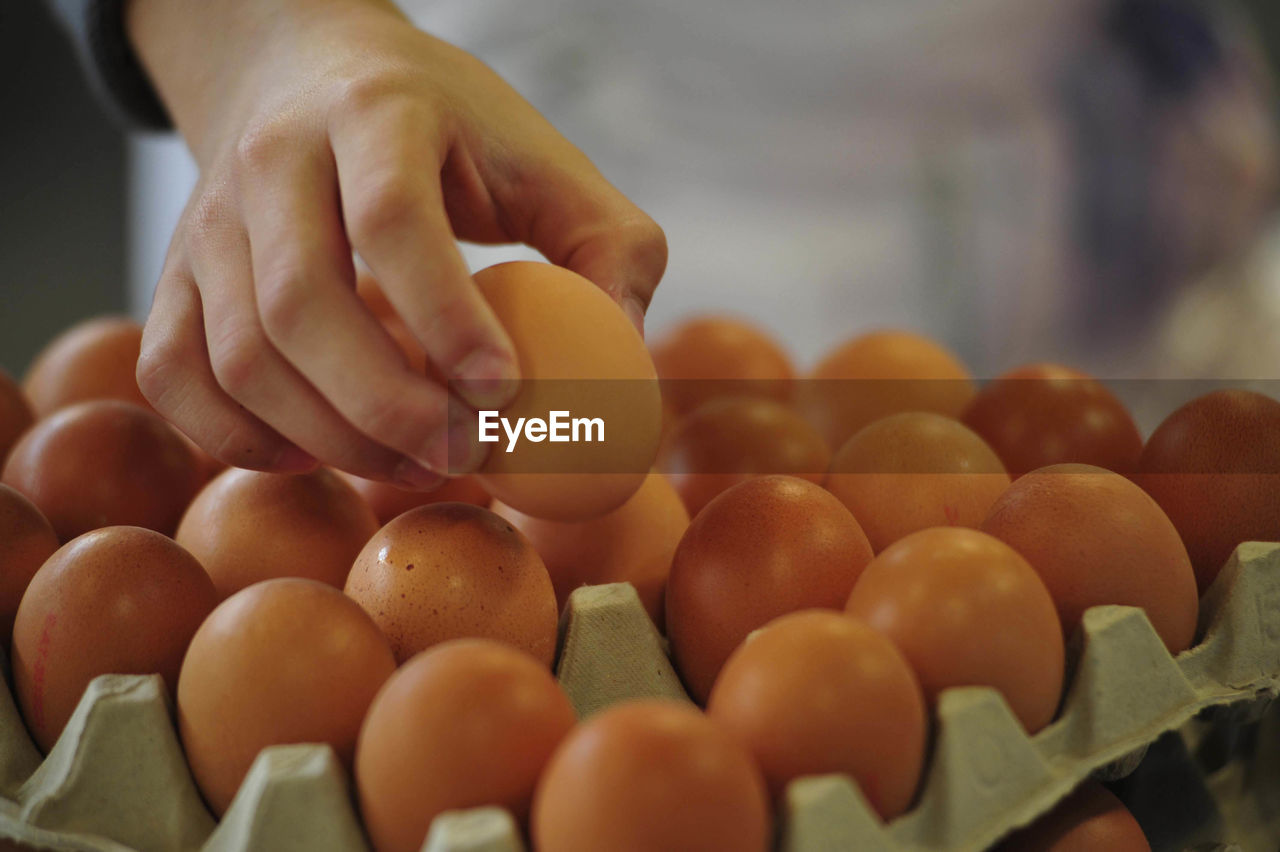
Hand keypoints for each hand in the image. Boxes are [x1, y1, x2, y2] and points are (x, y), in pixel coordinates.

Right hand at [127, 0, 665, 486]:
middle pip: (300, 303)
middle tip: (465, 453)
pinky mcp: (175, 272)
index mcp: (375, 113)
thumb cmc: (448, 131)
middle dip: (387, 406)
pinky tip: (316, 452)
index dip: (446, 318)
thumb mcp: (545, 160)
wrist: (307, 73)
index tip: (503, 391)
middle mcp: (273, 159)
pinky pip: (176, 375)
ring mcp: (209, 219)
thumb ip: (610, 249)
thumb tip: (628, 366)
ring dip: (330, 437)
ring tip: (419, 462)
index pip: (393, 219)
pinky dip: (238, 438)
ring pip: (239, 354)